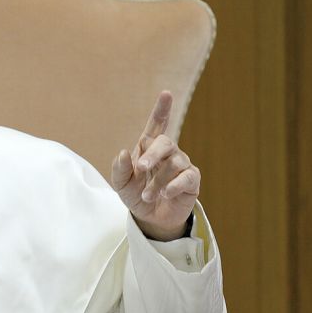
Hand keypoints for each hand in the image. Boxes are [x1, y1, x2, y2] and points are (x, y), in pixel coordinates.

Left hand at [111, 91, 199, 240]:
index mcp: (148, 148)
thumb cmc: (136, 195)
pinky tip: (165, 193)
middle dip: (153, 154)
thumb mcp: (121, 184)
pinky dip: (173, 185)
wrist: (150, 218)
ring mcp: (181, 165)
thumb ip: (120, 169)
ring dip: (157, 181)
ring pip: (173, 163)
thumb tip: (124, 152)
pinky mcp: (191, 180)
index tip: (166, 93)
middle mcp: (167, 153)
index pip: (157, 125)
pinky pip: (187, 176)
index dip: (162, 109)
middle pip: (165, 142)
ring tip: (148, 196)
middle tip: (141, 169)